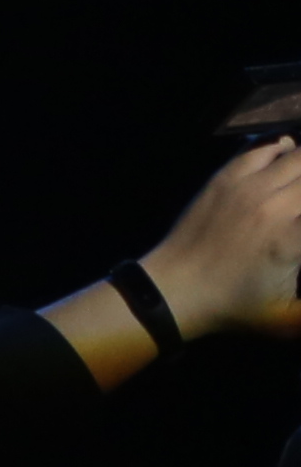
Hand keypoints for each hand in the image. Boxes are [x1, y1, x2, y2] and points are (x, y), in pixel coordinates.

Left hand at [143, 137, 300, 344]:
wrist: (179, 287)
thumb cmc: (239, 307)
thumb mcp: (291, 319)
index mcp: (292, 239)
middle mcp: (273, 205)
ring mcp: (246, 186)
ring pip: (296, 157)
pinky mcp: (224, 177)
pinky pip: (260, 148)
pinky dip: (282, 147)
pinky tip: (291, 151)